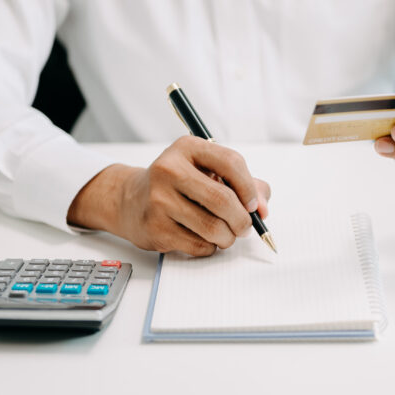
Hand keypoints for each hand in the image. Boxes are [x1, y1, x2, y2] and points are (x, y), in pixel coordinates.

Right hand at [67, 136, 270, 255]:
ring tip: (225, 235)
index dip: (249, 187)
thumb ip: (244, 184)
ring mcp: (159, 200)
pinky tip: (202, 238)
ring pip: (212, 228)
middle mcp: (169, 170)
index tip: (253, 204)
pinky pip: (198, 245)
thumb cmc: (179, 185)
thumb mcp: (207, 171)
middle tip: (244, 227)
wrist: (130, 200)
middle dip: (242, 220)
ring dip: (227, 238)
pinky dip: (209, 247)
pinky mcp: (155, 227)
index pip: (231, 162)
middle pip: (223, 200)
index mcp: (187, 148)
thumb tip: (263, 210)